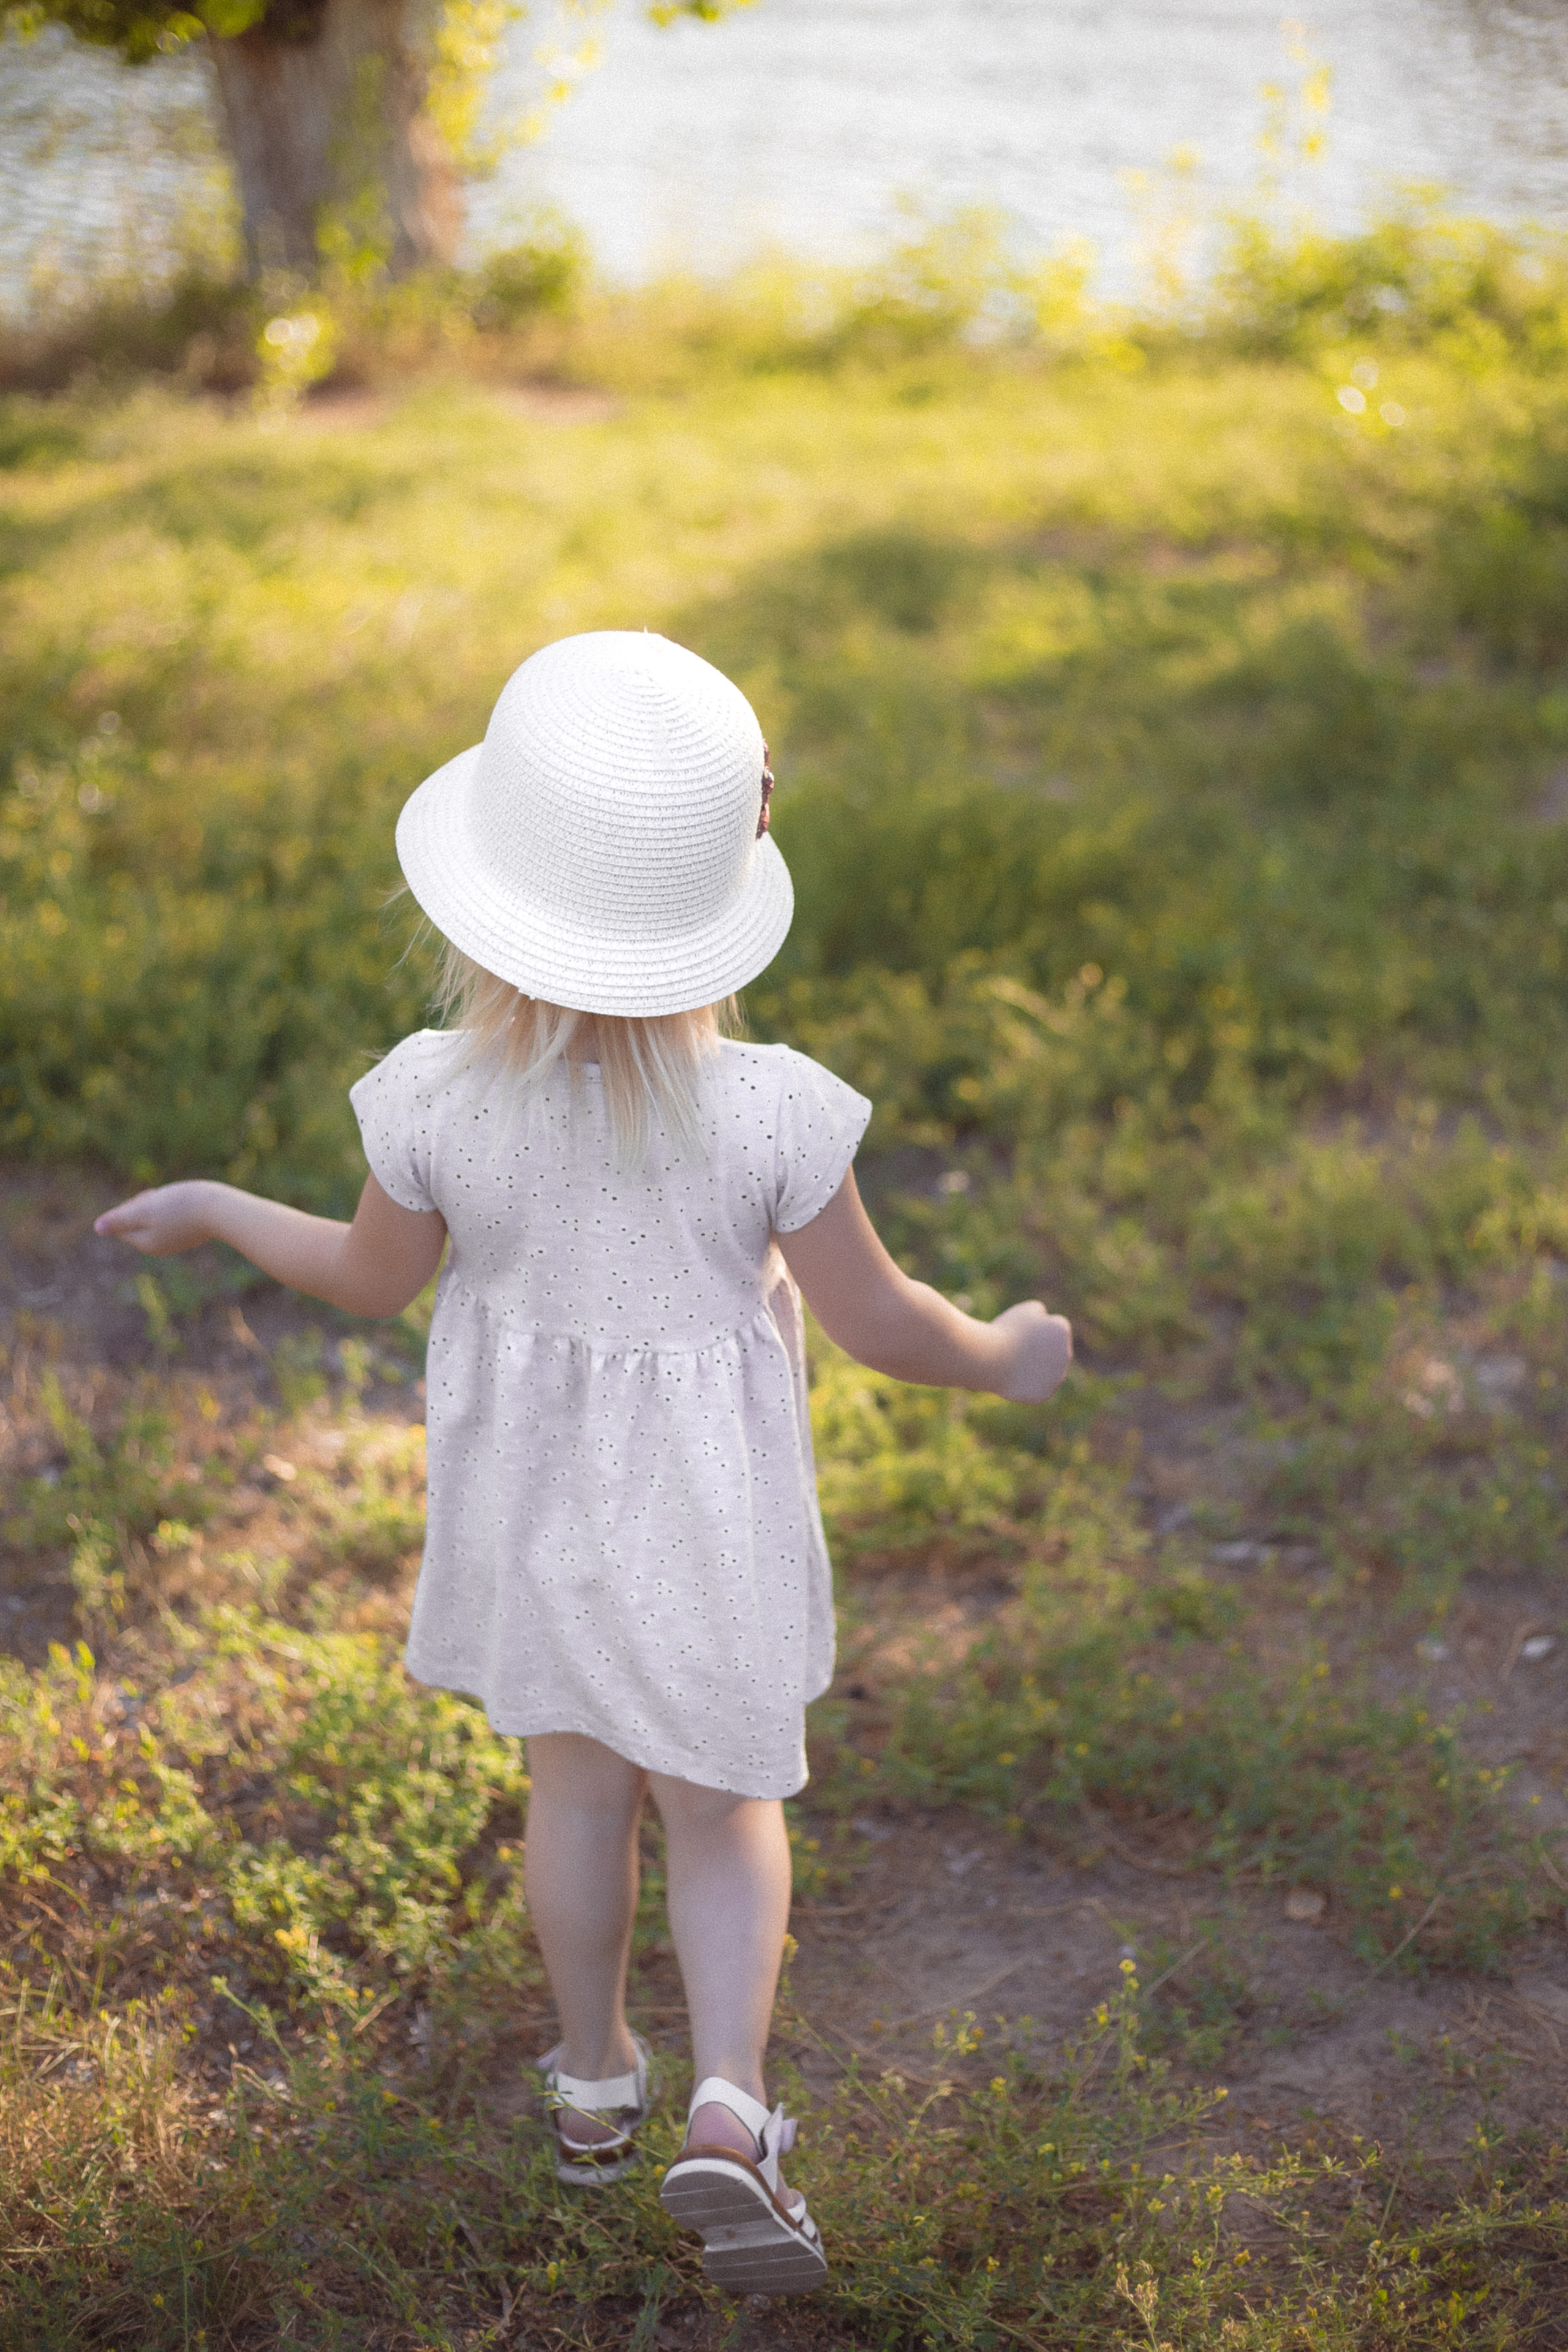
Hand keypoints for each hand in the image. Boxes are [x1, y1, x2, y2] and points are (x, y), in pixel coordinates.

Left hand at [94, 1181, 215, 1256]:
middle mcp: (159, 1247)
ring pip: (157, 1219)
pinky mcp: (191, 1234)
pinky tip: (189, 1204)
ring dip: (161, 1205)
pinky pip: (174, 1219)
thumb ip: (119, 1220)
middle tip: (164, 1197)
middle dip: (145, 1205)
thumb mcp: (144, 1211)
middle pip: (139, 1221)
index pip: (122, 1223)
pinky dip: (177, 1209)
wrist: (221, 1209)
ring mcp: (176, 1242)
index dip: (131, 1205)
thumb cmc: (180, 1207)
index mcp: (145, 1243)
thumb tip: (98, 1228)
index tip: (149, 1198)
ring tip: (179, 1199)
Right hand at [991, 1300, 1072, 1403]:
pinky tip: (1014, 1378)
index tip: (1021, 1332)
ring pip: (1046, 1370)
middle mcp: (1065, 1354)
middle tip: (1017, 1349)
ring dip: (1036, 1367)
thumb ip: (1039, 1312)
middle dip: (1040, 1349)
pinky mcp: (1045, 1393)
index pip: (1054, 1327)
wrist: (991, 1359)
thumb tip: (1045, 1318)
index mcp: (1061, 1330)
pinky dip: (1027, 1385)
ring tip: (1014, 1363)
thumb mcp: (1023, 1311)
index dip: (1037, 1328)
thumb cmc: (1005, 1332)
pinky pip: (1037, 1388)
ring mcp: (1057, 1376)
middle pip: (1053, 1350)